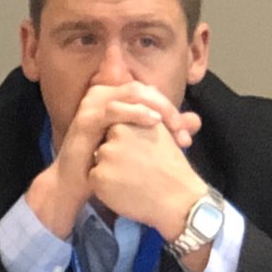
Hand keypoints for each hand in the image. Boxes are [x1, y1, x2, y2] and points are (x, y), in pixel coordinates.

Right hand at [29, 81, 200, 236]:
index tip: (187, 131)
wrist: (75, 182)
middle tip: (183, 129)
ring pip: (131, 93)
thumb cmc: (106, 162)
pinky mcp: (87, 118)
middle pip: (142, 89)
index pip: (148, 92)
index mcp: (114, 96)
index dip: (170, 106)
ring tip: (173, 126)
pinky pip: (114, 109)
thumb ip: (166, 129)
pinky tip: (153, 122)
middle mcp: (101, 94)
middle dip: (167, 107)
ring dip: (157, 108)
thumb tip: (196, 121)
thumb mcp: (139, 142)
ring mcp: (92, 104)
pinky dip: (136, 113)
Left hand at [89, 122, 206, 239]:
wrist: (179, 200)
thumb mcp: (162, 135)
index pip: (114, 131)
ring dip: (109, 171)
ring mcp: (106, 154)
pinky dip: (104, 187)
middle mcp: (116, 133)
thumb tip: (135, 116)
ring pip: (98, 162)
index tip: (141, 156)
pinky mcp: (99, 175)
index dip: (126, 146)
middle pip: (105, 145)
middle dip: (115, 157)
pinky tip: (124, 191)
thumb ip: (143, 122)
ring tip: (132, 180)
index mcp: (132, 120)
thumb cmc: (172, 169)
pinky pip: (94, 179)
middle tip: (137, 170)